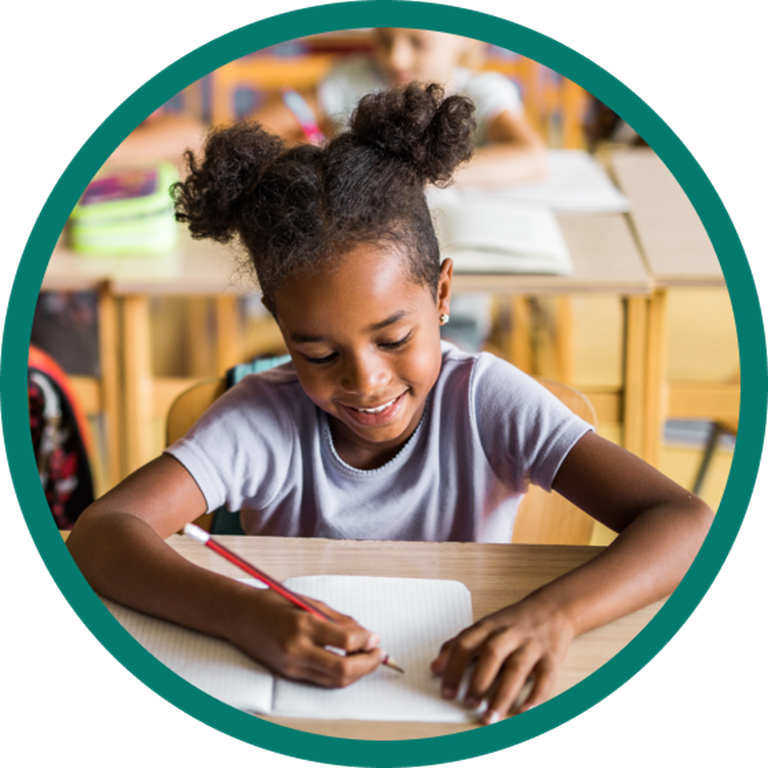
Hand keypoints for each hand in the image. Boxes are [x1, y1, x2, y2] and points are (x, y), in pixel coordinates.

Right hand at [228, 586, 382, 687]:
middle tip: (379, 653)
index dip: (366, 641)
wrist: (238, 616)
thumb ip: (337, 619)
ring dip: (356, 673)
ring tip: (367, 658)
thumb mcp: (308, 602)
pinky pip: (321, 680)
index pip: (345, 640)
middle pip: (343, 669)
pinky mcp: (288, 675)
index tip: (376, 637)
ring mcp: (291, 666)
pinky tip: (348, 662)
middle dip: (367, 664)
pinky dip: (339, 674)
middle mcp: (296, 650)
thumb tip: (365, 634)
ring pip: (333, 681)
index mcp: (302, 625)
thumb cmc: (272, 603)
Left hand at [430, 597, 573, 724]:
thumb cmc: (514, 622)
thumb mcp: (485, 625)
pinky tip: (524, 712)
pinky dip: (535, 696)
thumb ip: (461, 643)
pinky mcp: (552, 657)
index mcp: (489, 626)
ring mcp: (531, 645)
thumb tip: (435, 667)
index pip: (466, 644)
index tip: (447, 692)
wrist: (553, 607)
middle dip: (479, 681)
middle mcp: (509, 634)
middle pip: (491, 654)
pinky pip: (544, 678)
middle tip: (468, 704)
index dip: (453, 667)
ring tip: (490, 717)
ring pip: (516, 669)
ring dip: (502, 695)